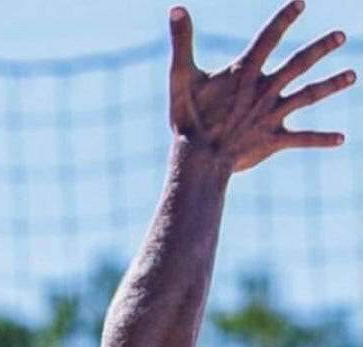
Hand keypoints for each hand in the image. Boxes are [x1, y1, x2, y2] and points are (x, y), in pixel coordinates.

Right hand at [168, 2, 354, 171]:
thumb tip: (175, 8)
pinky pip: (301, 138)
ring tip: (351, 75)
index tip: (300, 3)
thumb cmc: (188, 117)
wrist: (200, 158)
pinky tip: (341, 139)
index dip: (283, 20)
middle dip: (320, 48)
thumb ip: (181, 42)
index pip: (267, 39)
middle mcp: (264, 90)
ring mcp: (271, 115)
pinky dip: (321, 138)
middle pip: (299, 64)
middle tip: (340, 36)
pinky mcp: (273, 139)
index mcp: (244, 73)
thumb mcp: (180, 76)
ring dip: (331, 85)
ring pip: (308, 95)